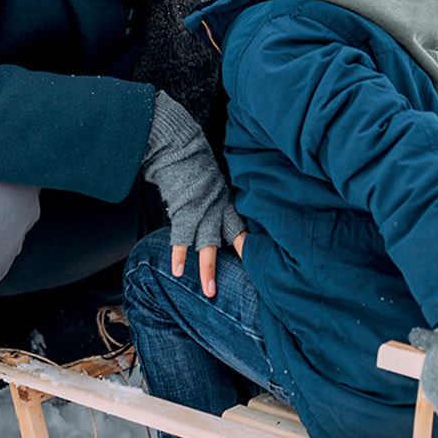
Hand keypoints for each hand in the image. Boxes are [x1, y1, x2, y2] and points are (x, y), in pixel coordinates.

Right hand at [143, 92, 245, 296]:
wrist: (179, 146)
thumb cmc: (192, 160)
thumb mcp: (211, 177)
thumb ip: (215, 192)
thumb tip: (216, 199)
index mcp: (226, 201)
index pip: (242, 226)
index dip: (249, 244)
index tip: (261, 262)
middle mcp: (218, 209)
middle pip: (230, 240)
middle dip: (237, 262)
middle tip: (247, 277)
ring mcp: (201, 212)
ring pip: (206, 246)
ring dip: (207, 270)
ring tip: (209, 291)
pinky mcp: (183, 212)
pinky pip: (180, 238)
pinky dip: (178, 255)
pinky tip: (176, 271)